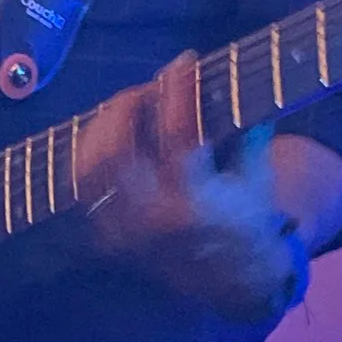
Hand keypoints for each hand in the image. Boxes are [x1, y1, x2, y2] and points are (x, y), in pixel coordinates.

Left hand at [74, 56, 305, 325]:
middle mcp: (153, 219)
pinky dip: (92, 155)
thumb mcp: (256, 176)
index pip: (178, 133)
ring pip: (89, 168)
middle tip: (144, 89)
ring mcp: (126, 230)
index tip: (184, 62)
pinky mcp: (111, 236)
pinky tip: (111, 136)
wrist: (235, 280)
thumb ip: (246, 130)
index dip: (179, 90)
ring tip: (124, 109)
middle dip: (123, 107)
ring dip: (101, 128)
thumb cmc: (248, 219)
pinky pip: (86, 188)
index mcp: (196, 203)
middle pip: (113, 150)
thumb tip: (239, 80)